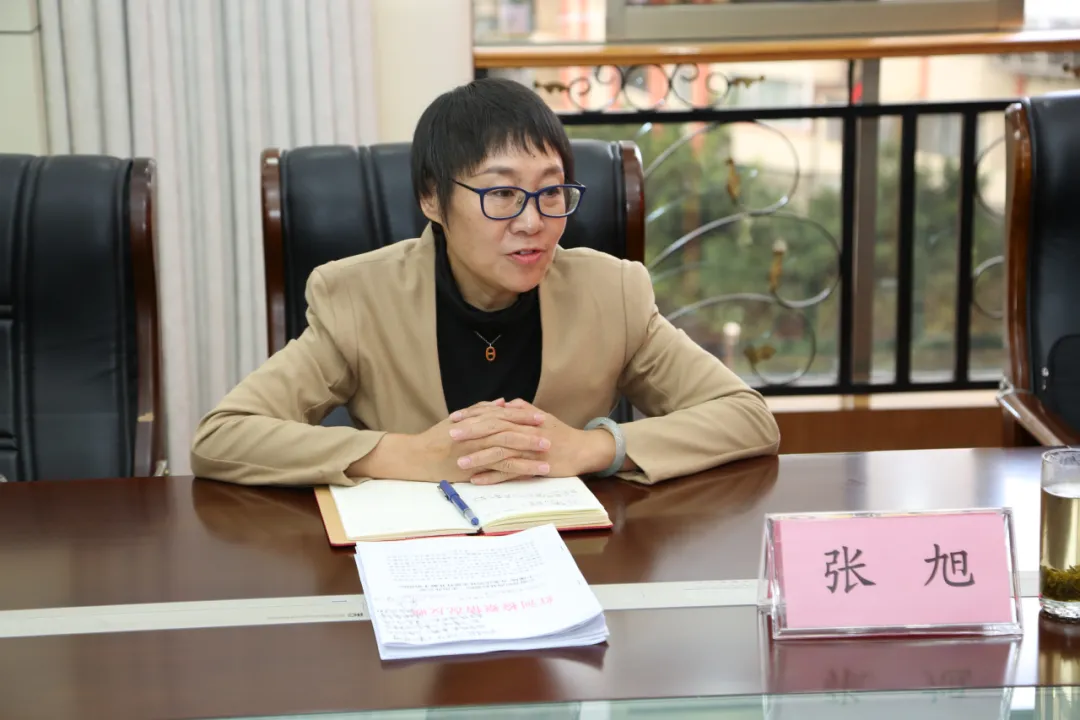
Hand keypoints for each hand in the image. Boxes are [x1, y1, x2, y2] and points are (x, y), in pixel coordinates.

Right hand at [409, 399, 551, 482]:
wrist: (417, 456)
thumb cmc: (437, 437)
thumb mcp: (459, 419)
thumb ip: (481, 409)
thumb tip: (502, 402)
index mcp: (475, 421)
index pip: (504, 416)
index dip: (523, 416)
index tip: (541, 416)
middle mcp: (477, 434)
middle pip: (509, 431)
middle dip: (530, 433)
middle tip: (550, 435)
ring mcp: (476, 451)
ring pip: (507, 450)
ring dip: (529, 454)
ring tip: (547, 457)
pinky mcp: (474, 469)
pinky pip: (500, 469)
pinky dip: (517, 471)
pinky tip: (532, 473)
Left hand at [451, 398, 616, 484]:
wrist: (583, 450)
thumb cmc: (560, 433)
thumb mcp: (541, 417)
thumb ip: (521, 409)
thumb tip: (504, 404)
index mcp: (523, 419)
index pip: (494, 414)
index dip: (473, 416)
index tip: (454, 417)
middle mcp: (524, 432)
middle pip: (494, 430)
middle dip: (471, 432)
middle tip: (450, 434)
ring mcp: (529, 451)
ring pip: (500, 452)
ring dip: (479, 457)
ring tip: (459, 462)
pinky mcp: (534, 467)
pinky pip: (510, 473)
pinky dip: (493, 477)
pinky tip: (477, 480)